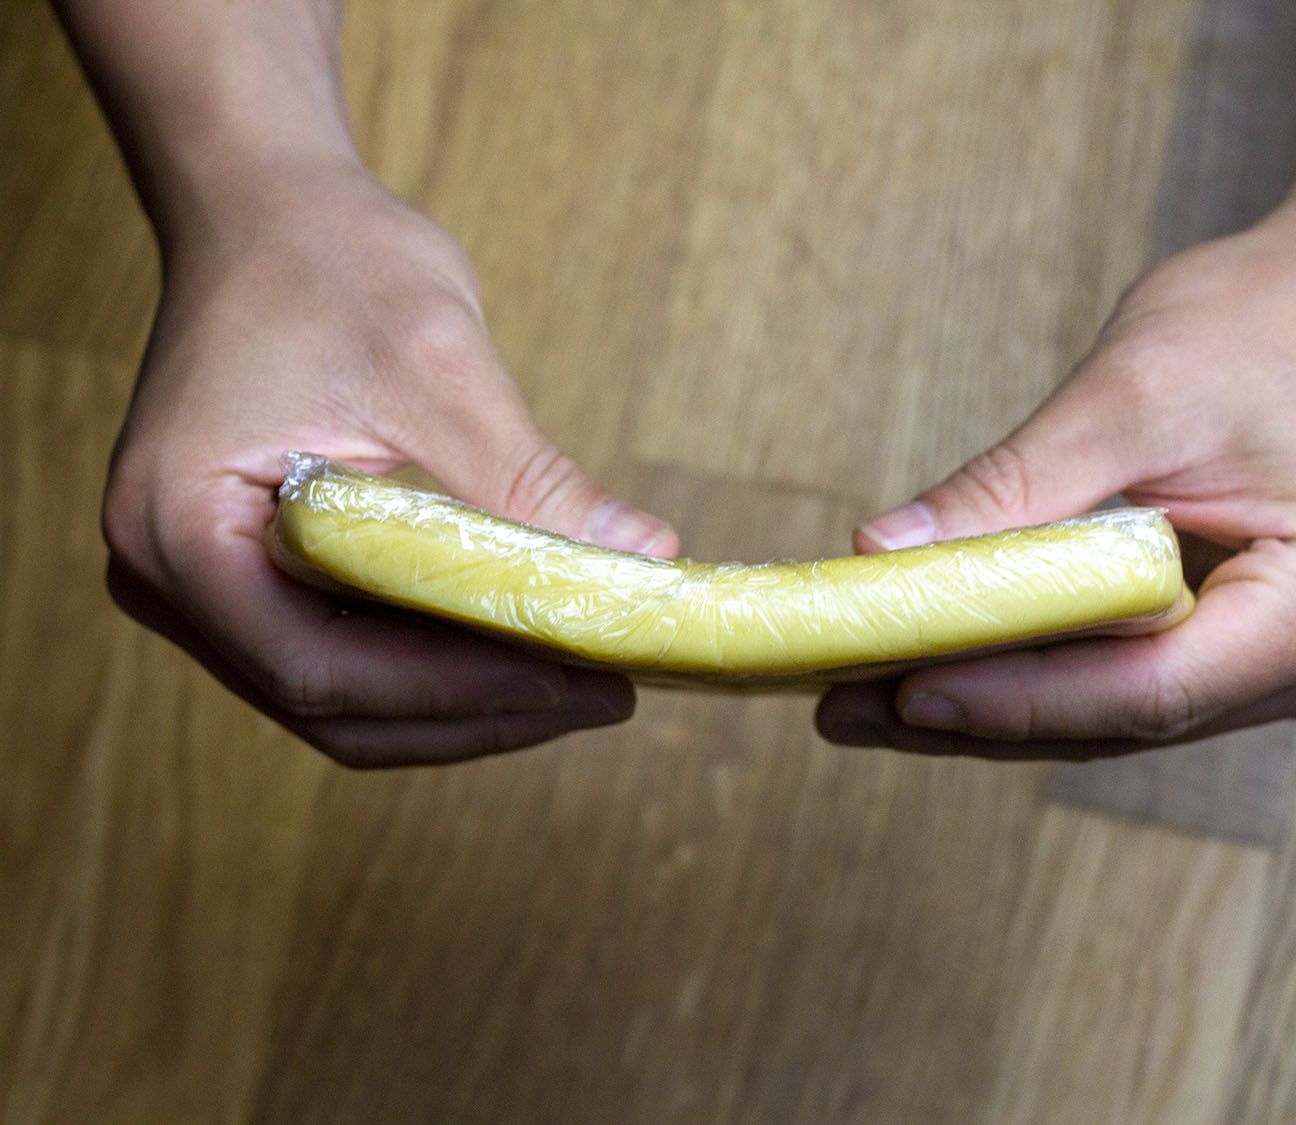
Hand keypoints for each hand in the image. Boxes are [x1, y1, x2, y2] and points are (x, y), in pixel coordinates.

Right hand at [104, 158, 677, 765]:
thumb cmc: (330, 263)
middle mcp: (167, 579)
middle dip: (476, 710)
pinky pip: (345, 651)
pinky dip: (435, 661)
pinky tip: (525, 643)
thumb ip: (532, 483)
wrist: (265, 210)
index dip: (458, 691)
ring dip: (464, 699)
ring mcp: (201, 587)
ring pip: (344, 696)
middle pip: (333, 703)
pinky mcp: (248, 577)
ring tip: (582, 674)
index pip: (321, 666)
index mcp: (180, 528)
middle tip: (604, 692)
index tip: (576, 680)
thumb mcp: (438, 367)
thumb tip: (650, 563)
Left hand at [818, 201, 1295, 757]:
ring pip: (1110, 714)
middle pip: (1120, 717)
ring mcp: (1287, 669)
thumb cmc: (1265, 324)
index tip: (898, 687)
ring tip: (862, 696)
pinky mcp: (1241, 652)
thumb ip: (1011, 489)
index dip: (1013, 697)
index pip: (1150, 687)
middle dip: (975, 712)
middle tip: (843, 707)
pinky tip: (936, 663)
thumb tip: (882, 556)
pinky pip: (1119, 681)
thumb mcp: (1129, 394)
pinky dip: (1027, 672)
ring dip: (987, 703)